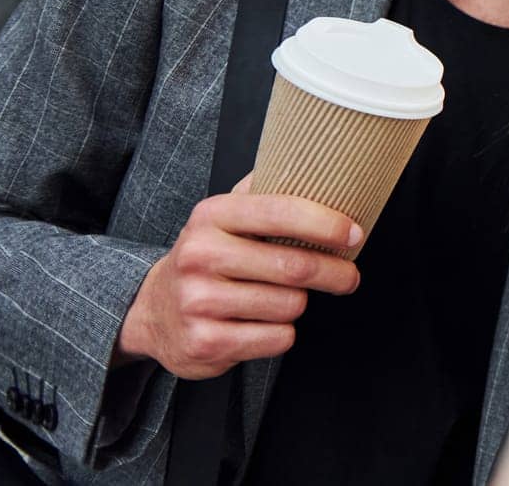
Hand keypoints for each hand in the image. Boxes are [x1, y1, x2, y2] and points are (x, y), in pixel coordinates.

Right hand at [116, 175, 361, 379]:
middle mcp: (200, 256)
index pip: (280, 211)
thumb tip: (320, 165)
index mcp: (211, 216)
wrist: (153, 311)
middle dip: (336, 273)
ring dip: (300, 304)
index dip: (326, 223)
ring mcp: (198, 302)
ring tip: (283, 299)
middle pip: (295, 267)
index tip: (354, 234)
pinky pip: (277, 338)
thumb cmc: (208, 257)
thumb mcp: (225, 216)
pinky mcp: (205, 343)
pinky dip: (283, 333)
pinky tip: (263, 323)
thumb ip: (266, 190)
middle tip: (349, 276)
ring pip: (290, 305)